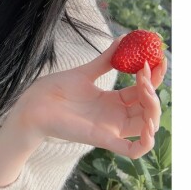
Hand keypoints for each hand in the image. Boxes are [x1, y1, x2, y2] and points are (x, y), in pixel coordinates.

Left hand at [15, 37, 167, 158]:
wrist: (33, 104)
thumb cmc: (55, 90)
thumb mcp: (86, 72)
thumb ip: (107, 59)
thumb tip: (124, 39)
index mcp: (113, 101)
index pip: (144, 91)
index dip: (154, 77)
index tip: (157, 58)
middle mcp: (115, 116)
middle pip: (149, 108)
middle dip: (154, 89)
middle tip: (145, 69)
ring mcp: (110, 129)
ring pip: (147, 127)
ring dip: (154, 110)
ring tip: (145, 88)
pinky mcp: (102, 139)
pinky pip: (133, 150)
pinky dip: (146, 143)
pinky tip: (149, 126)